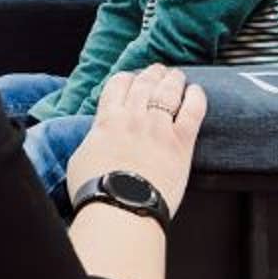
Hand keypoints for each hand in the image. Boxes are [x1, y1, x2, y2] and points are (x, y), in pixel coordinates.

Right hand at [64, 64, 205, 216]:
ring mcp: (159, 128)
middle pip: (145, 84)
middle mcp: (133, 117)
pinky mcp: (180, 143)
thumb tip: (97, 139)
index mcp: (108, 119)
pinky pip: (193, 112)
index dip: (127, 78)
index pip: (118, 84)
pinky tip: (197, 92)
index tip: (132, 78)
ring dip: (173, 80)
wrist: (121, 208)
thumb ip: (93, 140)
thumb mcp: (81, 157)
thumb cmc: (97, 190)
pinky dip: (196, 98)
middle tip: (158, 71)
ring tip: (176, 76)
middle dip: (152, 74)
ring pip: (168, 92)